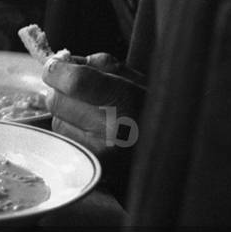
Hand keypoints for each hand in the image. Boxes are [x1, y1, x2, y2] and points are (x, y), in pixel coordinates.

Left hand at [42, 52, 145, 186]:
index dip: (56, 70)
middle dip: (60, 91)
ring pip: (56, 122)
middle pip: (56, 101)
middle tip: (80, 93)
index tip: (56, 66)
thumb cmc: (152, 107)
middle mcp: (112, 130)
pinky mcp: (91, 168)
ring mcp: (99, 154)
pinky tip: (92, 133)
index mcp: (126, 101)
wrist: (175, 152)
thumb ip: (94, 64)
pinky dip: (70, 132)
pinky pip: (63, 141)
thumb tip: (59, 63)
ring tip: (92, 115)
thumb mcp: (132, 76)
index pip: (74, 81)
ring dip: (65, 114)